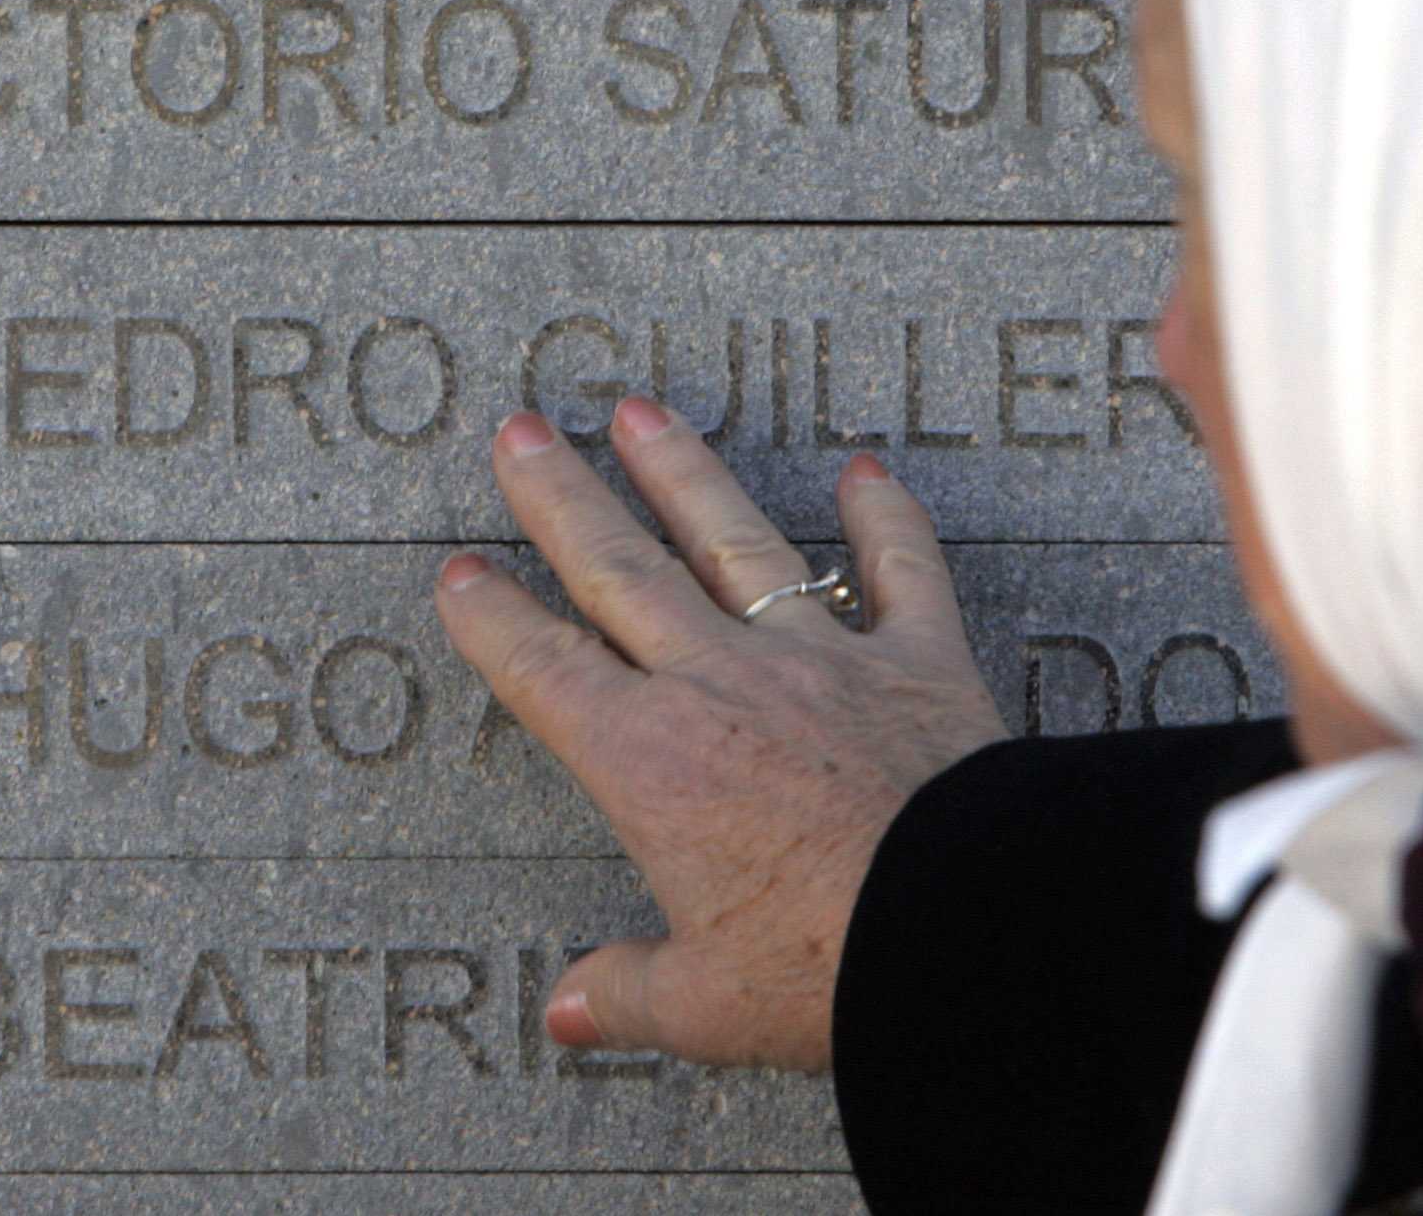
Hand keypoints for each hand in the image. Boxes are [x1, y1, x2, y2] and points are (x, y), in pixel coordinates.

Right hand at [434, 396, 1006, 1071]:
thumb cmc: (826, 972)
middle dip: (562, 498)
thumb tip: (567, 1011)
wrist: (966, 931)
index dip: (494, 621)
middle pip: (621, 573)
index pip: (546, 673)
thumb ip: (629, 991)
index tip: (457, 574)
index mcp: (649, 765)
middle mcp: (720, 687)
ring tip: (640, 411)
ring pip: (734, 544)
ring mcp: (820, 660)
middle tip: (521, 431)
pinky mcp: (920, 660)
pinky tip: (864, 470)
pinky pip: (902, 571)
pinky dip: (886, 519)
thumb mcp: (706, 1004)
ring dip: (683, 474)